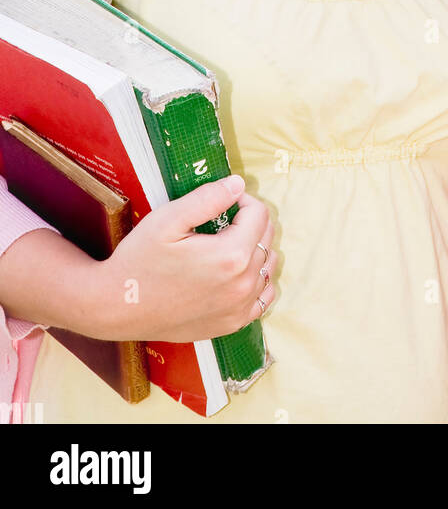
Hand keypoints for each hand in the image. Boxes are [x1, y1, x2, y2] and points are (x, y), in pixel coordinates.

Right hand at [92, 177, 278, 342]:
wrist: (117, 307)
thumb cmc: (139, 260)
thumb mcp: (168, 219)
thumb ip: (208, 198)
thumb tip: (239, 184)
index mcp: (231, 256)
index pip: (259, 214)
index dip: (243, 200)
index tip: (223, 201)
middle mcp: (243, 285)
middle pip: (266, 238)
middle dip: (249, 222)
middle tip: (221, 220)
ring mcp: (239, 309)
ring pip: (268, 266)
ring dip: (255, 249)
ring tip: (226, 243)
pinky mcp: (232, 324)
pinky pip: (263, 297)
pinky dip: (257, 280)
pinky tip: (236, 272)